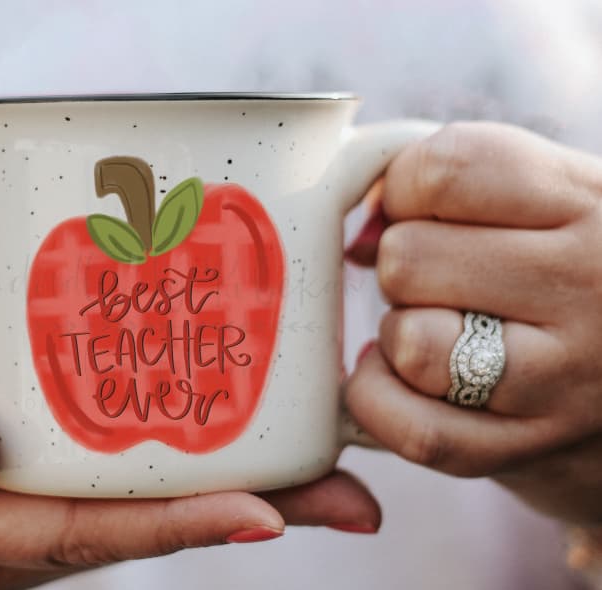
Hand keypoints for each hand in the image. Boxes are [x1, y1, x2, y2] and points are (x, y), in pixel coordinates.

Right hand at [0, 294, 380, 588]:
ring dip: (229, 492)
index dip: (171, 528)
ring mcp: (12, 512)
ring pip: (133, 510)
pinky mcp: (23, 478)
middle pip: (131, 531)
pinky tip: (232, 436)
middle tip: (347, 499)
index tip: (266, 511)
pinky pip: (112, 479)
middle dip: (240, 516)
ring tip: (325, 472)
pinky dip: (179, 465)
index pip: (73, 535)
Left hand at [345, 122, 601, 524]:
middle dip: (398, 268)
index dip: (404, 188)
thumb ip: (456, 185)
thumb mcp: (548, 198)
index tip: (419, 210)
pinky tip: (399, 379)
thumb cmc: (564, 265)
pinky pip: (416, 429)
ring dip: (395, 335)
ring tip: (426, 329)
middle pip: (408, 258)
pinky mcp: (535, 445)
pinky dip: (382, 401)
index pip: (446, 168)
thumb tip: (363, 221)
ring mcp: (566, 375)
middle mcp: (588, 284)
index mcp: (589, 200)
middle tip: (433, 281)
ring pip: (411, 343)